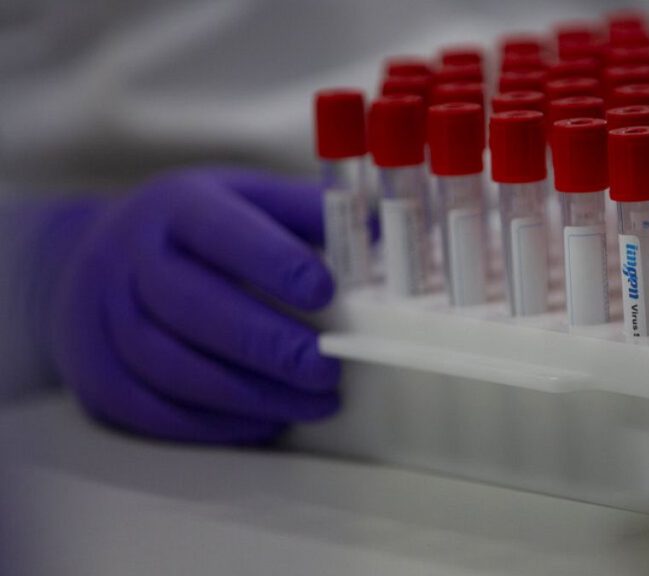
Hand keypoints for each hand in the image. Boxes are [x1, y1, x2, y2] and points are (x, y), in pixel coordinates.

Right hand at [51, 167, 340, 443]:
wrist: (96, 257)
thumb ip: (308, 213)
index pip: (222, 231)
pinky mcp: (98, 376)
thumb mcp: (248, 198)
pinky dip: (217, 423)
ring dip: (252, 394)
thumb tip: (385, 232)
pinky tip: (267, 419)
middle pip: (194, 307)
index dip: (273, 262)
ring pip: (175, 367)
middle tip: (327, 370)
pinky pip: (155, 411)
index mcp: (176, 206)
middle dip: (269, 345)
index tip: (324, 291)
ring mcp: (103, 319)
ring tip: (314, 402)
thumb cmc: (198, 230)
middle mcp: (129, 258)